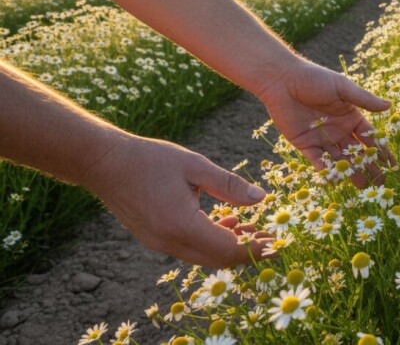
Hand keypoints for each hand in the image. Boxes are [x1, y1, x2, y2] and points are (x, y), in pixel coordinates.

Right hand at [84, 135, 273, 267]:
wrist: (103, 163)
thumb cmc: (149, 159)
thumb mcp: (195, 165)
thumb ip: (230, 185)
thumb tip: (262, 198)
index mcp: (182, 225)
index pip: (228, 249)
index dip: (256, 249)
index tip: (278, 242)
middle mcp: (170, 242)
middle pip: (218, 259)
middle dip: (248, 251)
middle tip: (271, 237)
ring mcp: (159, 243)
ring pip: (204, 256)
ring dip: (230, 246)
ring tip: (253, 227)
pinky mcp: (154, 239)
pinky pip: (190, 249)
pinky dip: (211, 240)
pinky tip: (225, 220)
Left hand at [256, 56, 393, 187]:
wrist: (282, 80)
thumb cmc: (315, 78)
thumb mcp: (342, 88)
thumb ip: (364, 100)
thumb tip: (389, 106)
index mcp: (350, 116)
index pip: (369, 137)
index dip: (381, 150)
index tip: (392, 165)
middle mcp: (338, 130)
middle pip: (356, 152)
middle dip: (368, 166)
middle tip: (380, 183)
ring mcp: (321, 138)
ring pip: (338, 159)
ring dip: (349, 172)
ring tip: (361, 186)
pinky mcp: (304, 144)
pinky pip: (317, 160)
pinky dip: (325, 170)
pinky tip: (335, 180)